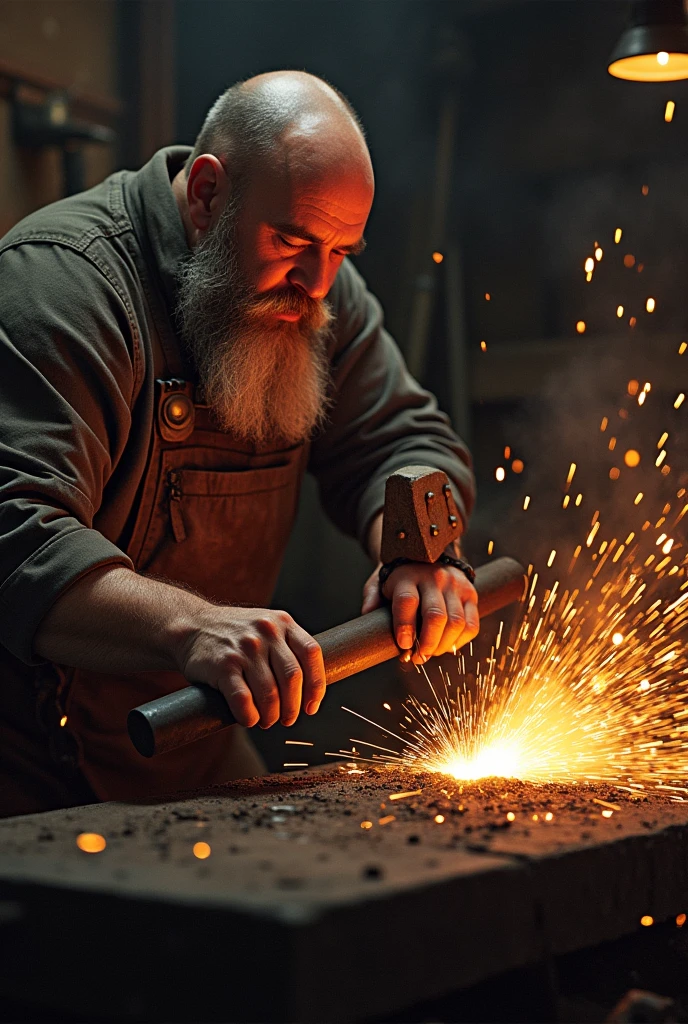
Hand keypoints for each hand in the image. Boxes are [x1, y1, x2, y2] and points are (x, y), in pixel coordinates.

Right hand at [177, 606, 325, 728]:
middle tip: (287, 719)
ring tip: (267, 721)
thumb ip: (287, 647)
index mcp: (282, 622)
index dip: (316, 686)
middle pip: (292, 678)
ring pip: (269, 693)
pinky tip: (249, 719)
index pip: (311, 655)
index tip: (311, 706)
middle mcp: (266, 632)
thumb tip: (310, 688)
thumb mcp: (265, 626)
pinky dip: (249, 716)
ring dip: (271, 716)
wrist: (191, 626)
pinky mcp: (223, 665)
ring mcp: (245, 648)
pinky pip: (243, 700)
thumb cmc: (234, 634)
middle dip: (293, 707)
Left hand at [361, 561, 478, 663]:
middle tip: (418, 658)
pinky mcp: (470, 593)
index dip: (405, 626)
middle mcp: (434, 578)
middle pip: (435, 616)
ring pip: (456, 623)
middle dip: (427, 643)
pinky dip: (460, 642)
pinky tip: (447, 646)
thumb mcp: (380, 582)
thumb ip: (372, 597)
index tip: (403, 646)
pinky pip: (471, 624)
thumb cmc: (400, 577)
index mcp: (407, 576)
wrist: (428, 555)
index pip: (407, 601)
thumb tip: (367, 614)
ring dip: (443, 646)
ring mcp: (455, 585)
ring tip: (431, 653)